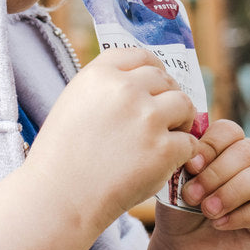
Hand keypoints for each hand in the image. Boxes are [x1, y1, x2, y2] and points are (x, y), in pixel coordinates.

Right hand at [29, 48, 197, 230]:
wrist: (60, 194)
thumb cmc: (62, 153)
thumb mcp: (74, 102)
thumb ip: (104, 87)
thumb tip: (136, 82)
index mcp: (99, 74)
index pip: (140, 55)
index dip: (153, 68)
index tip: (157, 82)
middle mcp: (125, 89)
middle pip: (165, 79)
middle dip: (168, 95)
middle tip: (166, 115)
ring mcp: (146, 118)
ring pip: (184, 104)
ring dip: (182, 119)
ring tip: (172, 135)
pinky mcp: (163, 149)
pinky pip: (189, 142)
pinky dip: (183, 152)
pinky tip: (169, 161)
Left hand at [152, 119, 249, 249]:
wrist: (183, 245)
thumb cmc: (178, 204)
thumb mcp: (176, 177)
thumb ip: (186, 159)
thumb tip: (190, 146)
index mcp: (227, 146)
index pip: (229, 130)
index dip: (210, 145)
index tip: (190, 166)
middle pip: (248, 150)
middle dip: (216, 173)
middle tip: (192, 195)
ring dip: (231, 192)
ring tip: (206, 209)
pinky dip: (240, 216)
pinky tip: (219, 223)